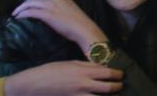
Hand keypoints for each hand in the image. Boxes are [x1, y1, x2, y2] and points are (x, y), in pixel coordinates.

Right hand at [4, 61, 122, 95]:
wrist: (34, 84)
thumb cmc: (52, 71)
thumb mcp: (71, 64)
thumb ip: (87, 66)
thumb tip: (100, 68)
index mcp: (84, 71)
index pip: (107, 73)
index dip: (117, 74)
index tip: (121, 75)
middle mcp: (83, 84)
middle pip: (108, 88)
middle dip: (117, 87)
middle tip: (120, 86)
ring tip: (113, 95)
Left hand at [13, 0, 107, 53]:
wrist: (83, 29)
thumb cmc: (78, 23)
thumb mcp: (68, 9)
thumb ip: (59, 7)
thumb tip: (50, 12)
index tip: (27, 5)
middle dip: (25, 3)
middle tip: (18, 10)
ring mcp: (51, 5)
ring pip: (30, 3)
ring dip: (21, 9)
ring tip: (16, 14)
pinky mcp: (47, 14)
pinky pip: (30, 12)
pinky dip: (23, 14)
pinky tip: (18, 18)